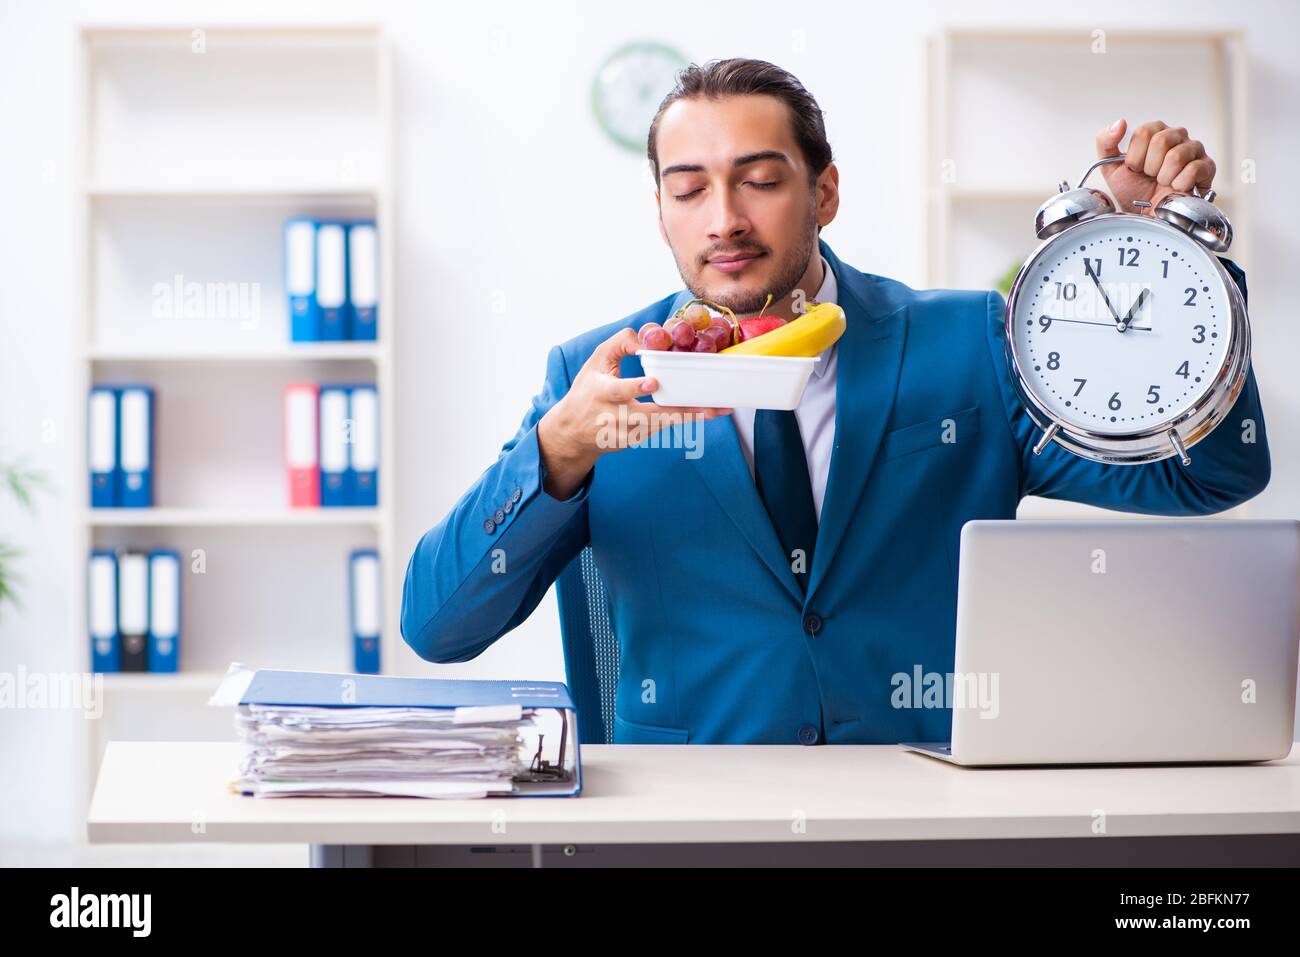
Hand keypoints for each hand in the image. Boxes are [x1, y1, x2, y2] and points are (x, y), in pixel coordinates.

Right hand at [536, 328, 731, 498]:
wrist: (572, 431)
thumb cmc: (588, 390)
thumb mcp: (596, 362)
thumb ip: (619, 344)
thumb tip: (647, 337)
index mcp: (601, 393)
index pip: (618, 391)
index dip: (635, 388)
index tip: (654, 383)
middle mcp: (614, 417)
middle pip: (649, 416)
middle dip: (678, 412)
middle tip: (706, 408)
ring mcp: (624, 433)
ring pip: (661, 425)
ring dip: (689, 417)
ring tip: (716, 409)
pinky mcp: (634, 441)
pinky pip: (661, 429)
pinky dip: (682, 420)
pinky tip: (704, 413)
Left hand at [1095, 119, 1216, 215]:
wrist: (1148, 215)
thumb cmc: (1133, 191)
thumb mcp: (1111, 168)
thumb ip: (1106, 142)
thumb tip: (1120, 122)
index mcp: (1156, 132)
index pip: (1144, 132)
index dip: (1135, 157)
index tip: (1135, 169)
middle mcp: (1177, 135)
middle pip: (1161, 141)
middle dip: (1149, 167)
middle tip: (1150, 177)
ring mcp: (1195, 149)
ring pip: (1176, 156)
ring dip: (1164, 177)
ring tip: (1163, 183)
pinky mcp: (1207, 166)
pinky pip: (1193, 169)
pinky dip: (1179, 184)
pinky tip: (1176, 188)